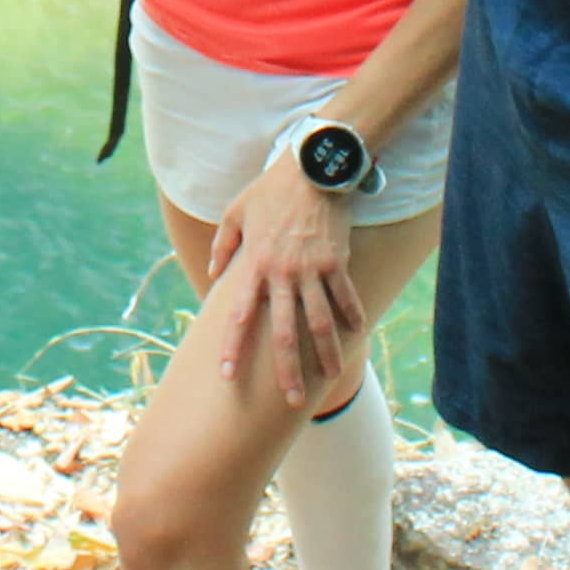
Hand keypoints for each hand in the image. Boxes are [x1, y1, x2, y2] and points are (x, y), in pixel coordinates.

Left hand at [204, 154, 361, 406]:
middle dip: (286, 370)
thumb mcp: (235, 212)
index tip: (226, 373)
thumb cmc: (270, 190)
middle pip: (283, 331)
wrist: (311, 169)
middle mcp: (283, 274)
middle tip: (289, 400)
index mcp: (255, 265)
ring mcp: (312, 270)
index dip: (232, 345)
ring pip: (319, 322)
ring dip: (326, 353)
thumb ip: (222, 246)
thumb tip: (212, 274)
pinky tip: (357, 336)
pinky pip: (345, 297)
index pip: (240, 314)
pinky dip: (352, 318)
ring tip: (331, 376)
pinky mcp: (336, 261)